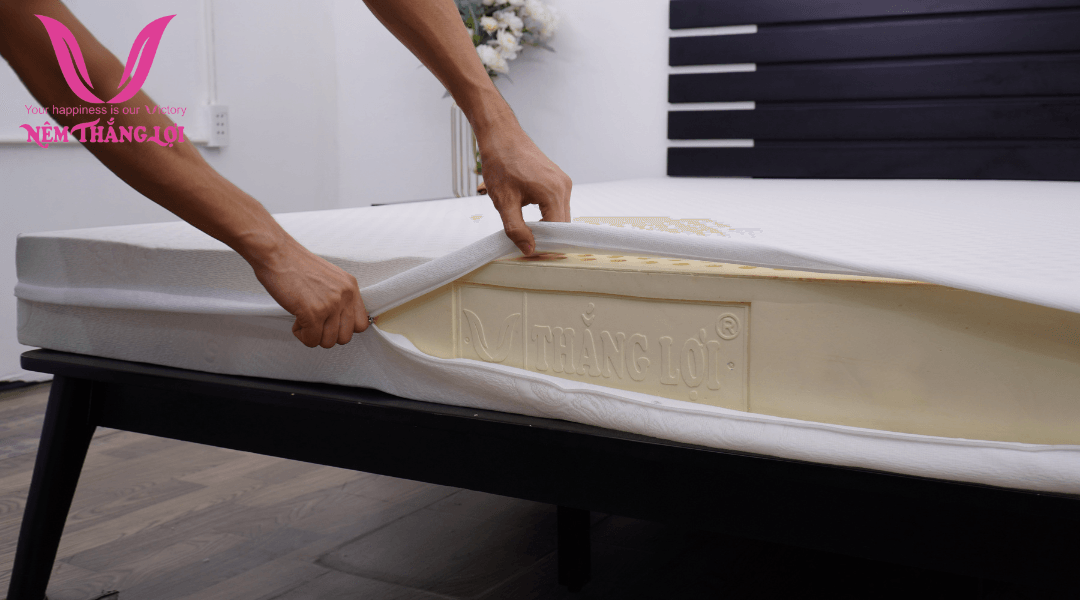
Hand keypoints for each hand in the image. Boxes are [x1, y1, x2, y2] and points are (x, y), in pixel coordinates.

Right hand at [248, 237, 369, 347]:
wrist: (276, 254)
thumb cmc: (296, 264)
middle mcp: (344, 296)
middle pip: (345, 337)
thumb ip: (339, 297)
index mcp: (350, 287)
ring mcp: (329, 305)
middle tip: (315, 324)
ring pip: (328, 342)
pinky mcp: (312, 313)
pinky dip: (301, 335)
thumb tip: (340, 320)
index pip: (361, 324)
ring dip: (313, 336)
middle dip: (327, 335)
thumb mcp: (330, 278)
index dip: (344, 329)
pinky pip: (311, 340)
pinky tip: (296, 321)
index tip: (332, 325)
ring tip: (304, 321)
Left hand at [477, 123, 571, 255]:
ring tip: (527, 233)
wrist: (501, 136)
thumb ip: (516, 228)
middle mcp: (564, 187)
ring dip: (546, 227)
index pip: (558, 230)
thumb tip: (529, 250)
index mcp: (553, 192)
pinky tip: (530, 220)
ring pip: (560, 216)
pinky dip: (546, 216)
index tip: (533, 255)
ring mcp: (563, 182)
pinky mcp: (558, 180)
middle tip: (528, 248)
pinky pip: (557, 205)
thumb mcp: (504, 201)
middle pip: (562, 225)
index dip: (547, 246)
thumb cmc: (501, 162)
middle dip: (547, 238)